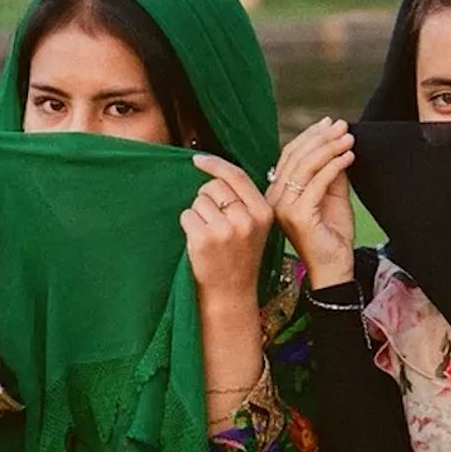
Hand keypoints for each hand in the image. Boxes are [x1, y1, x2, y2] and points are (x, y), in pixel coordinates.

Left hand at [184, 153, 272, 306]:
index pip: (236, 175)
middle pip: (214, 186)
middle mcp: (247, 219)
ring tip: (209, 235)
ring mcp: (226, 229)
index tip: (198, 159)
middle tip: (214, 222)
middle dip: (207, 198)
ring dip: (197, 214)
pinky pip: (187, 215)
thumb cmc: (240, 256)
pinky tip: (199, 242)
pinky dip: (188, 225)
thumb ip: (243, 200)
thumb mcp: (255, 226)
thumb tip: (215, 171)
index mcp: (263, 212)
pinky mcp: (205, 239)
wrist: (232, 292)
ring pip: (198, 201)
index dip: (214, 163)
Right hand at [266, 119, 356, 286]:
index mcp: (278, 193)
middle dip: (321, 138)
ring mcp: (284, 207)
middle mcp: (275, 198)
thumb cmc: (332, 235)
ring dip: (329, 148)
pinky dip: (334, 166)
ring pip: (305, 167)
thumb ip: (330, 173)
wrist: (334, 268)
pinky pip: (317, 183)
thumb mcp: (332, 196)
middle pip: (295, 157)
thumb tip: (337, 144)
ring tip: (348, 139)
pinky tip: (348, 158)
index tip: (329, 123)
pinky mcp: (299, 215)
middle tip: (341, 126)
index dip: (310, 137)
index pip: (289, 156)